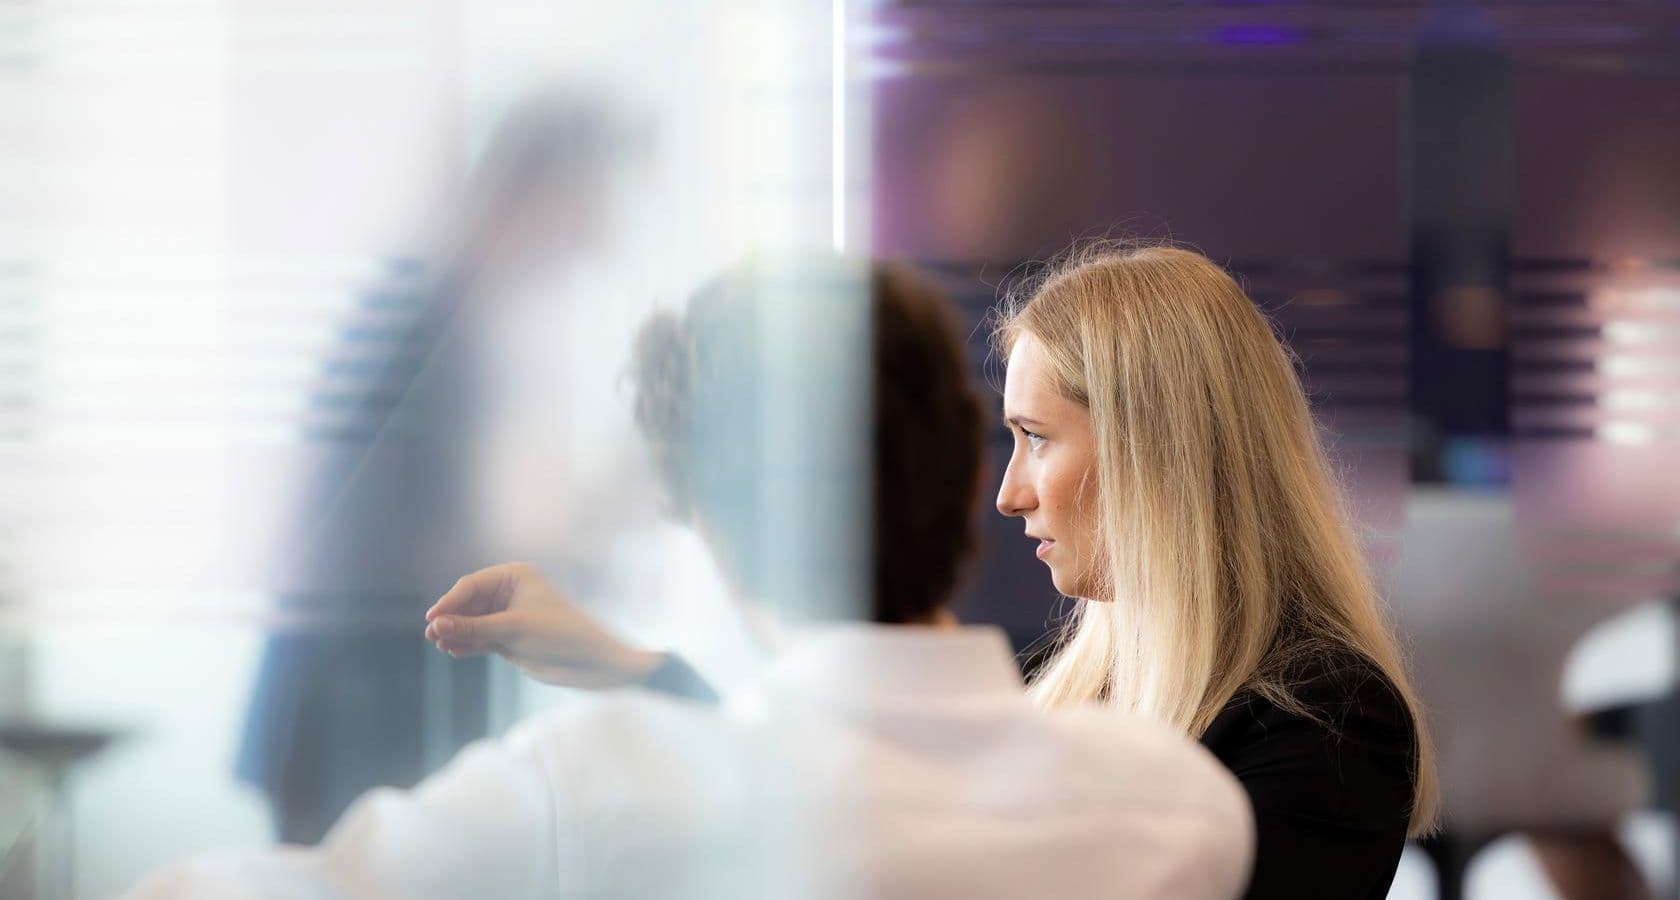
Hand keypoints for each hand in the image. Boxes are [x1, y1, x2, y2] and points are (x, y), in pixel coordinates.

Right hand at [424, 562, 662, 688]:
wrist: (592, 663)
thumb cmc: (560, 636)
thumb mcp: (513, 630)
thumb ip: (473, 627)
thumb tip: (436, 624)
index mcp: (515, 577)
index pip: (472, 585)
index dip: (450, 601)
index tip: (432, 619)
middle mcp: (511, 593)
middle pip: (468, 603)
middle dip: (451, 618)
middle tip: (431, 636)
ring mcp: (509, 617)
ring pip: (473, 622)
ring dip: (456, 633)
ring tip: (440, 646)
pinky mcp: (510, 638)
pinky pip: (481, 638)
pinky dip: (468, 644)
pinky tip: (453, 651)